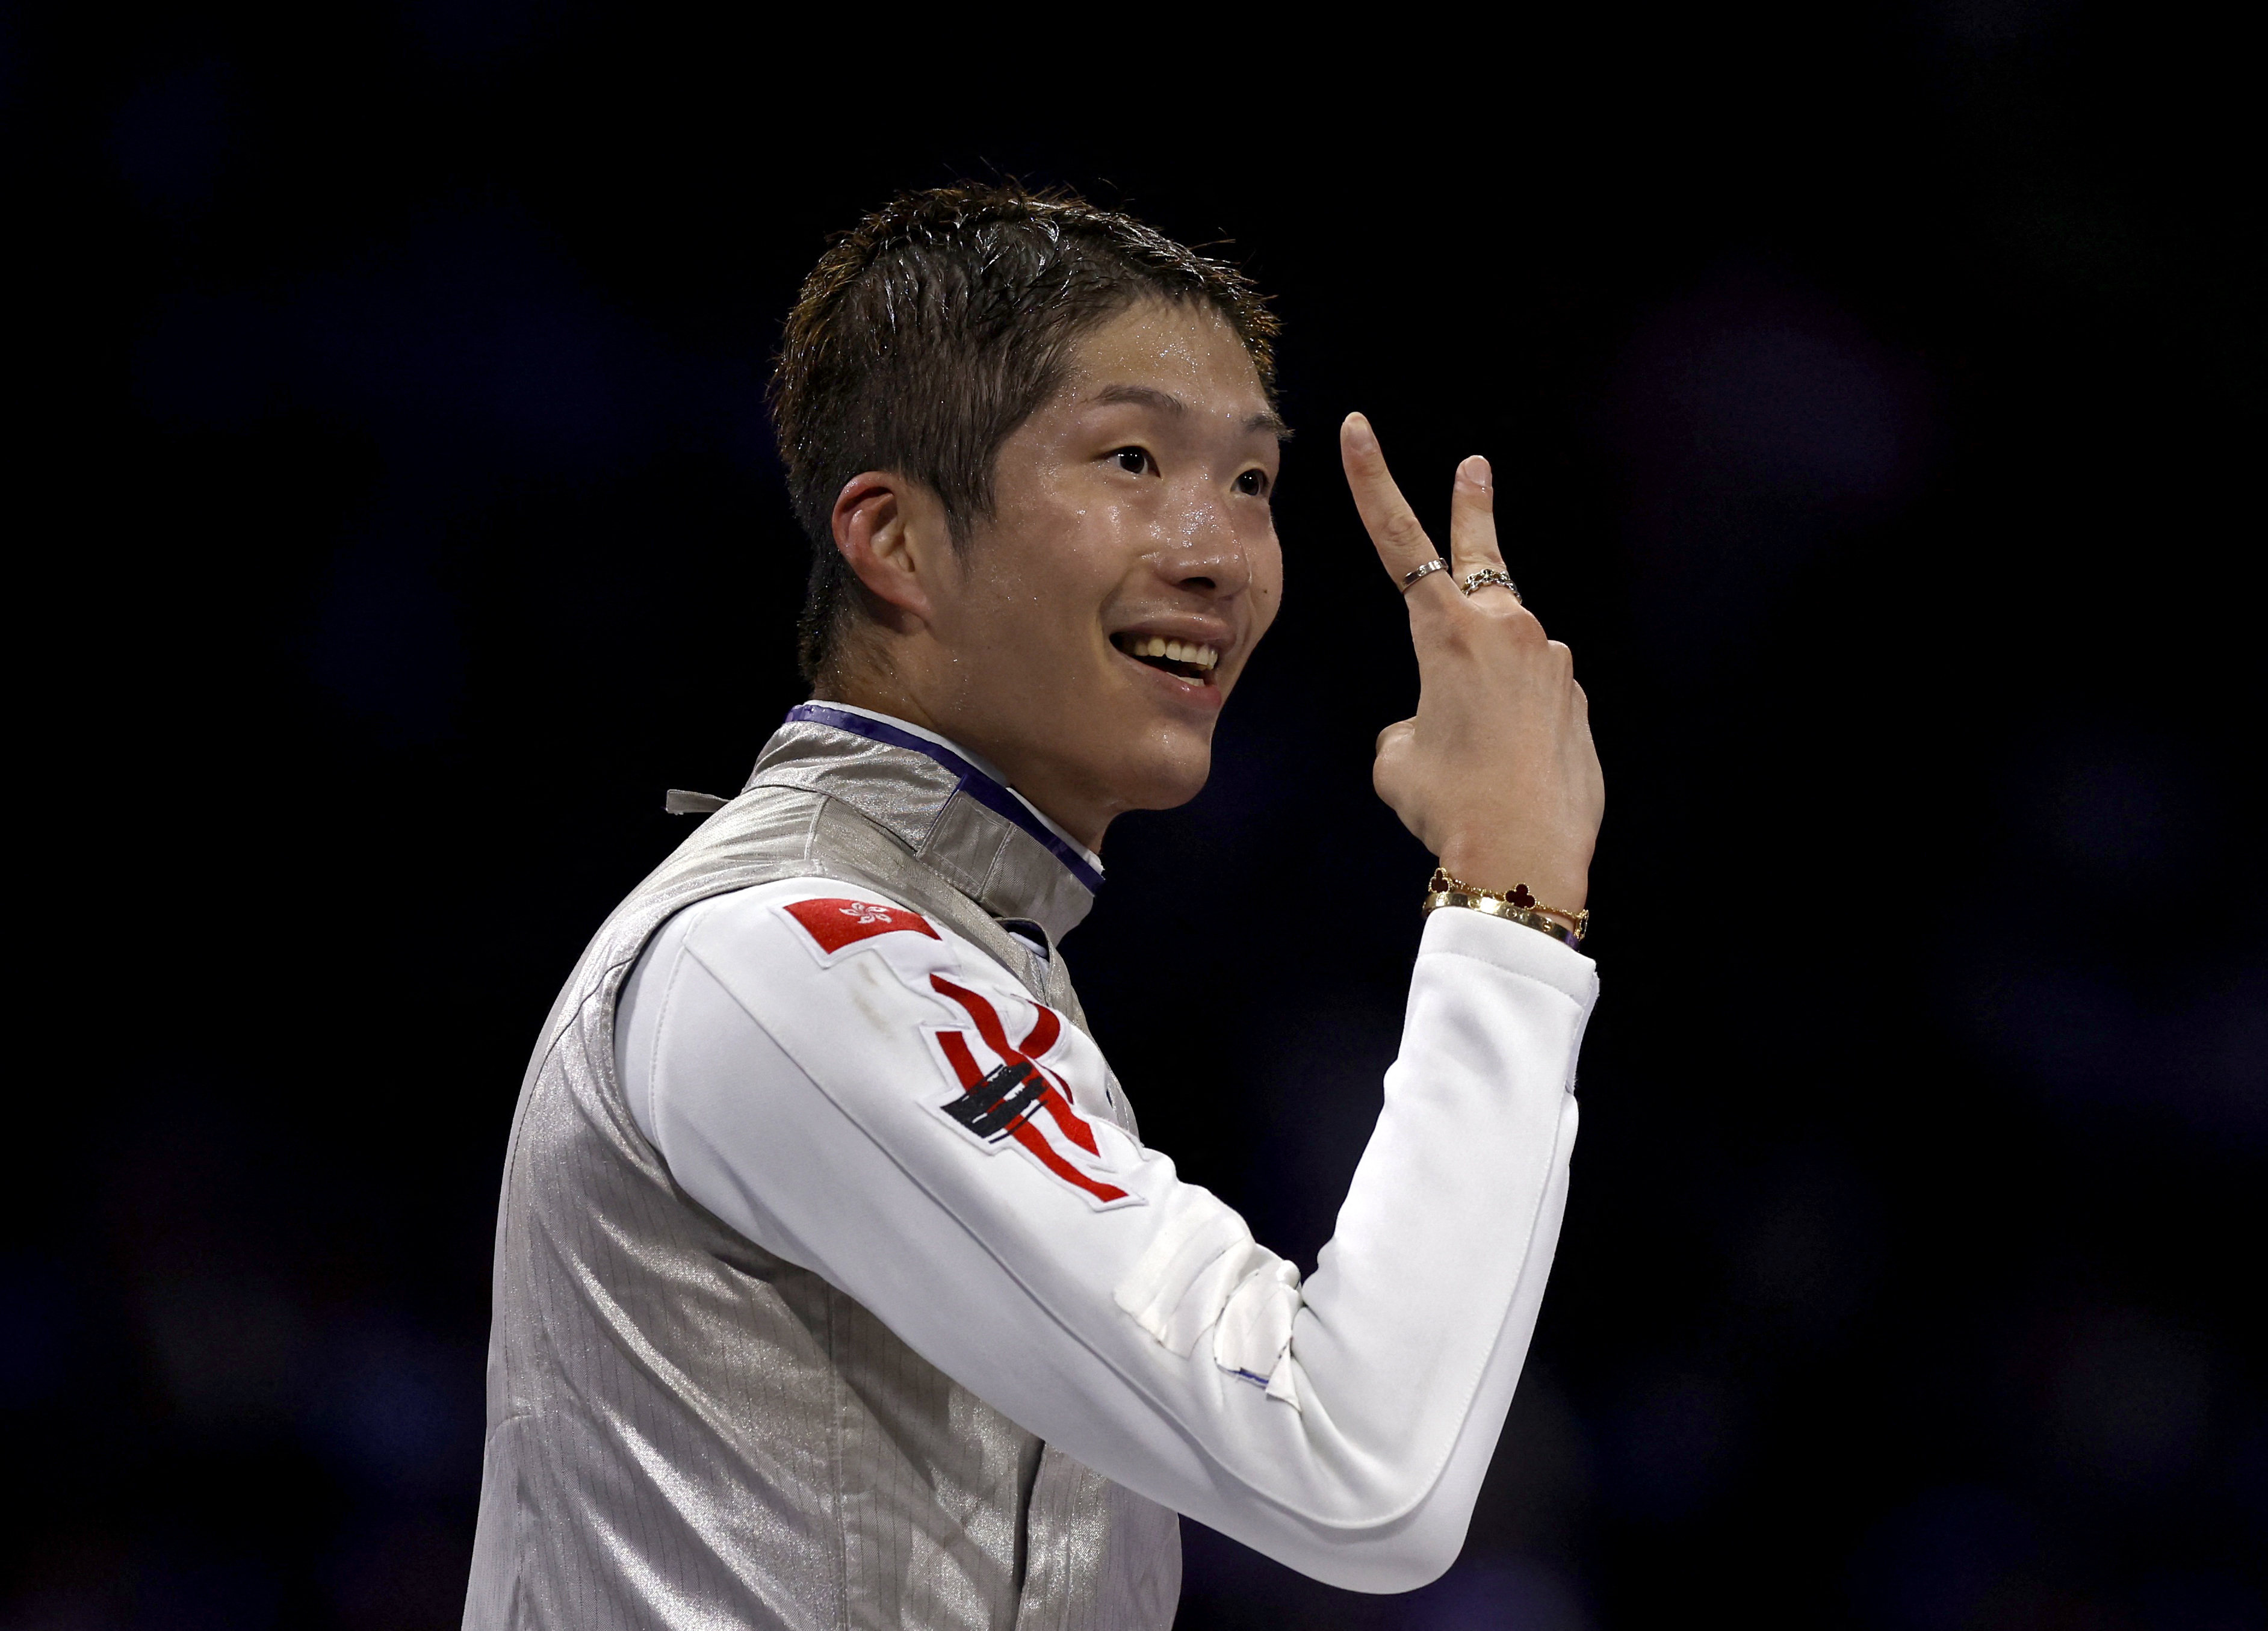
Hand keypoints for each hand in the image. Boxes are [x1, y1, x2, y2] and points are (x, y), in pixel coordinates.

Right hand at [1341, 414, 1603, 913]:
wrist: (1523, 859)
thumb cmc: (1448, 805)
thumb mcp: (1396, 757)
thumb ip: (1415, 718)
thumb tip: (1446, 718)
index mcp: (1448, 632)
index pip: (1400, 542)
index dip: (1374, 483)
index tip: (1359, 429)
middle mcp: (1507, 630)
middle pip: (1481, 559)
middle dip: (1473, 509)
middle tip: (1475, 467)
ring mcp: (1551, 664)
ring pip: (1504, 659)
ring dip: (1482, 691)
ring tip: (1474, 759)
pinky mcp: (1577, 702)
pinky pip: (1531, 702)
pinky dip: (1511, 728)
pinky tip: (1508, 774)